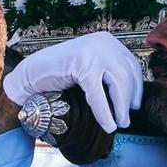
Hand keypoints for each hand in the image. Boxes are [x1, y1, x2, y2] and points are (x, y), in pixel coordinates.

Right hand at [1, 34, 142, 132]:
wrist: (31, 75)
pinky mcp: (81, 64)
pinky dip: (104, 112)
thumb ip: (108, 73)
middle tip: (125, 119)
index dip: (136, 87)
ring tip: (118, 124)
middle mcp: (102, 42)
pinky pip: (98, 93)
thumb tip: (131, 97)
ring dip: (120, 108)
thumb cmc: (60, 74)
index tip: (135, 105)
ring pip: (117, 83)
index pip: (130, 64)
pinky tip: (108, 125)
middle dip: (129, 99)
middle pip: (126, 74)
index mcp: (107, 40)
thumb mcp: (90, 67)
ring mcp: (92, 51)